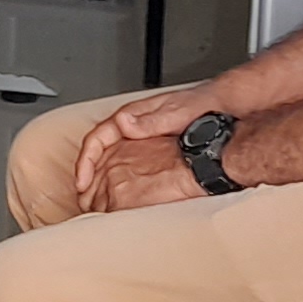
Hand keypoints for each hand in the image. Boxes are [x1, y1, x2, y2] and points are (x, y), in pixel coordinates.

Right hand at [74, 81, 215, 198]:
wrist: (219, 104)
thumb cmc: (199, 106)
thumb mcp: (174, 114)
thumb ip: (148, 121)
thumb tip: (122, 123)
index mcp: (133, 115)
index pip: (97, 138)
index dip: (85, 161)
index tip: (82, 180)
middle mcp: (132, 124)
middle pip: (99, 149)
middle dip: (87, 173)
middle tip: (84, 195)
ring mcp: (140, 134)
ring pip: (109, 156)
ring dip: (99, 176)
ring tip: (95, 197)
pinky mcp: (150, 144)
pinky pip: (124, 160)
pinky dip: (116, 175)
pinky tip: (120, 189)